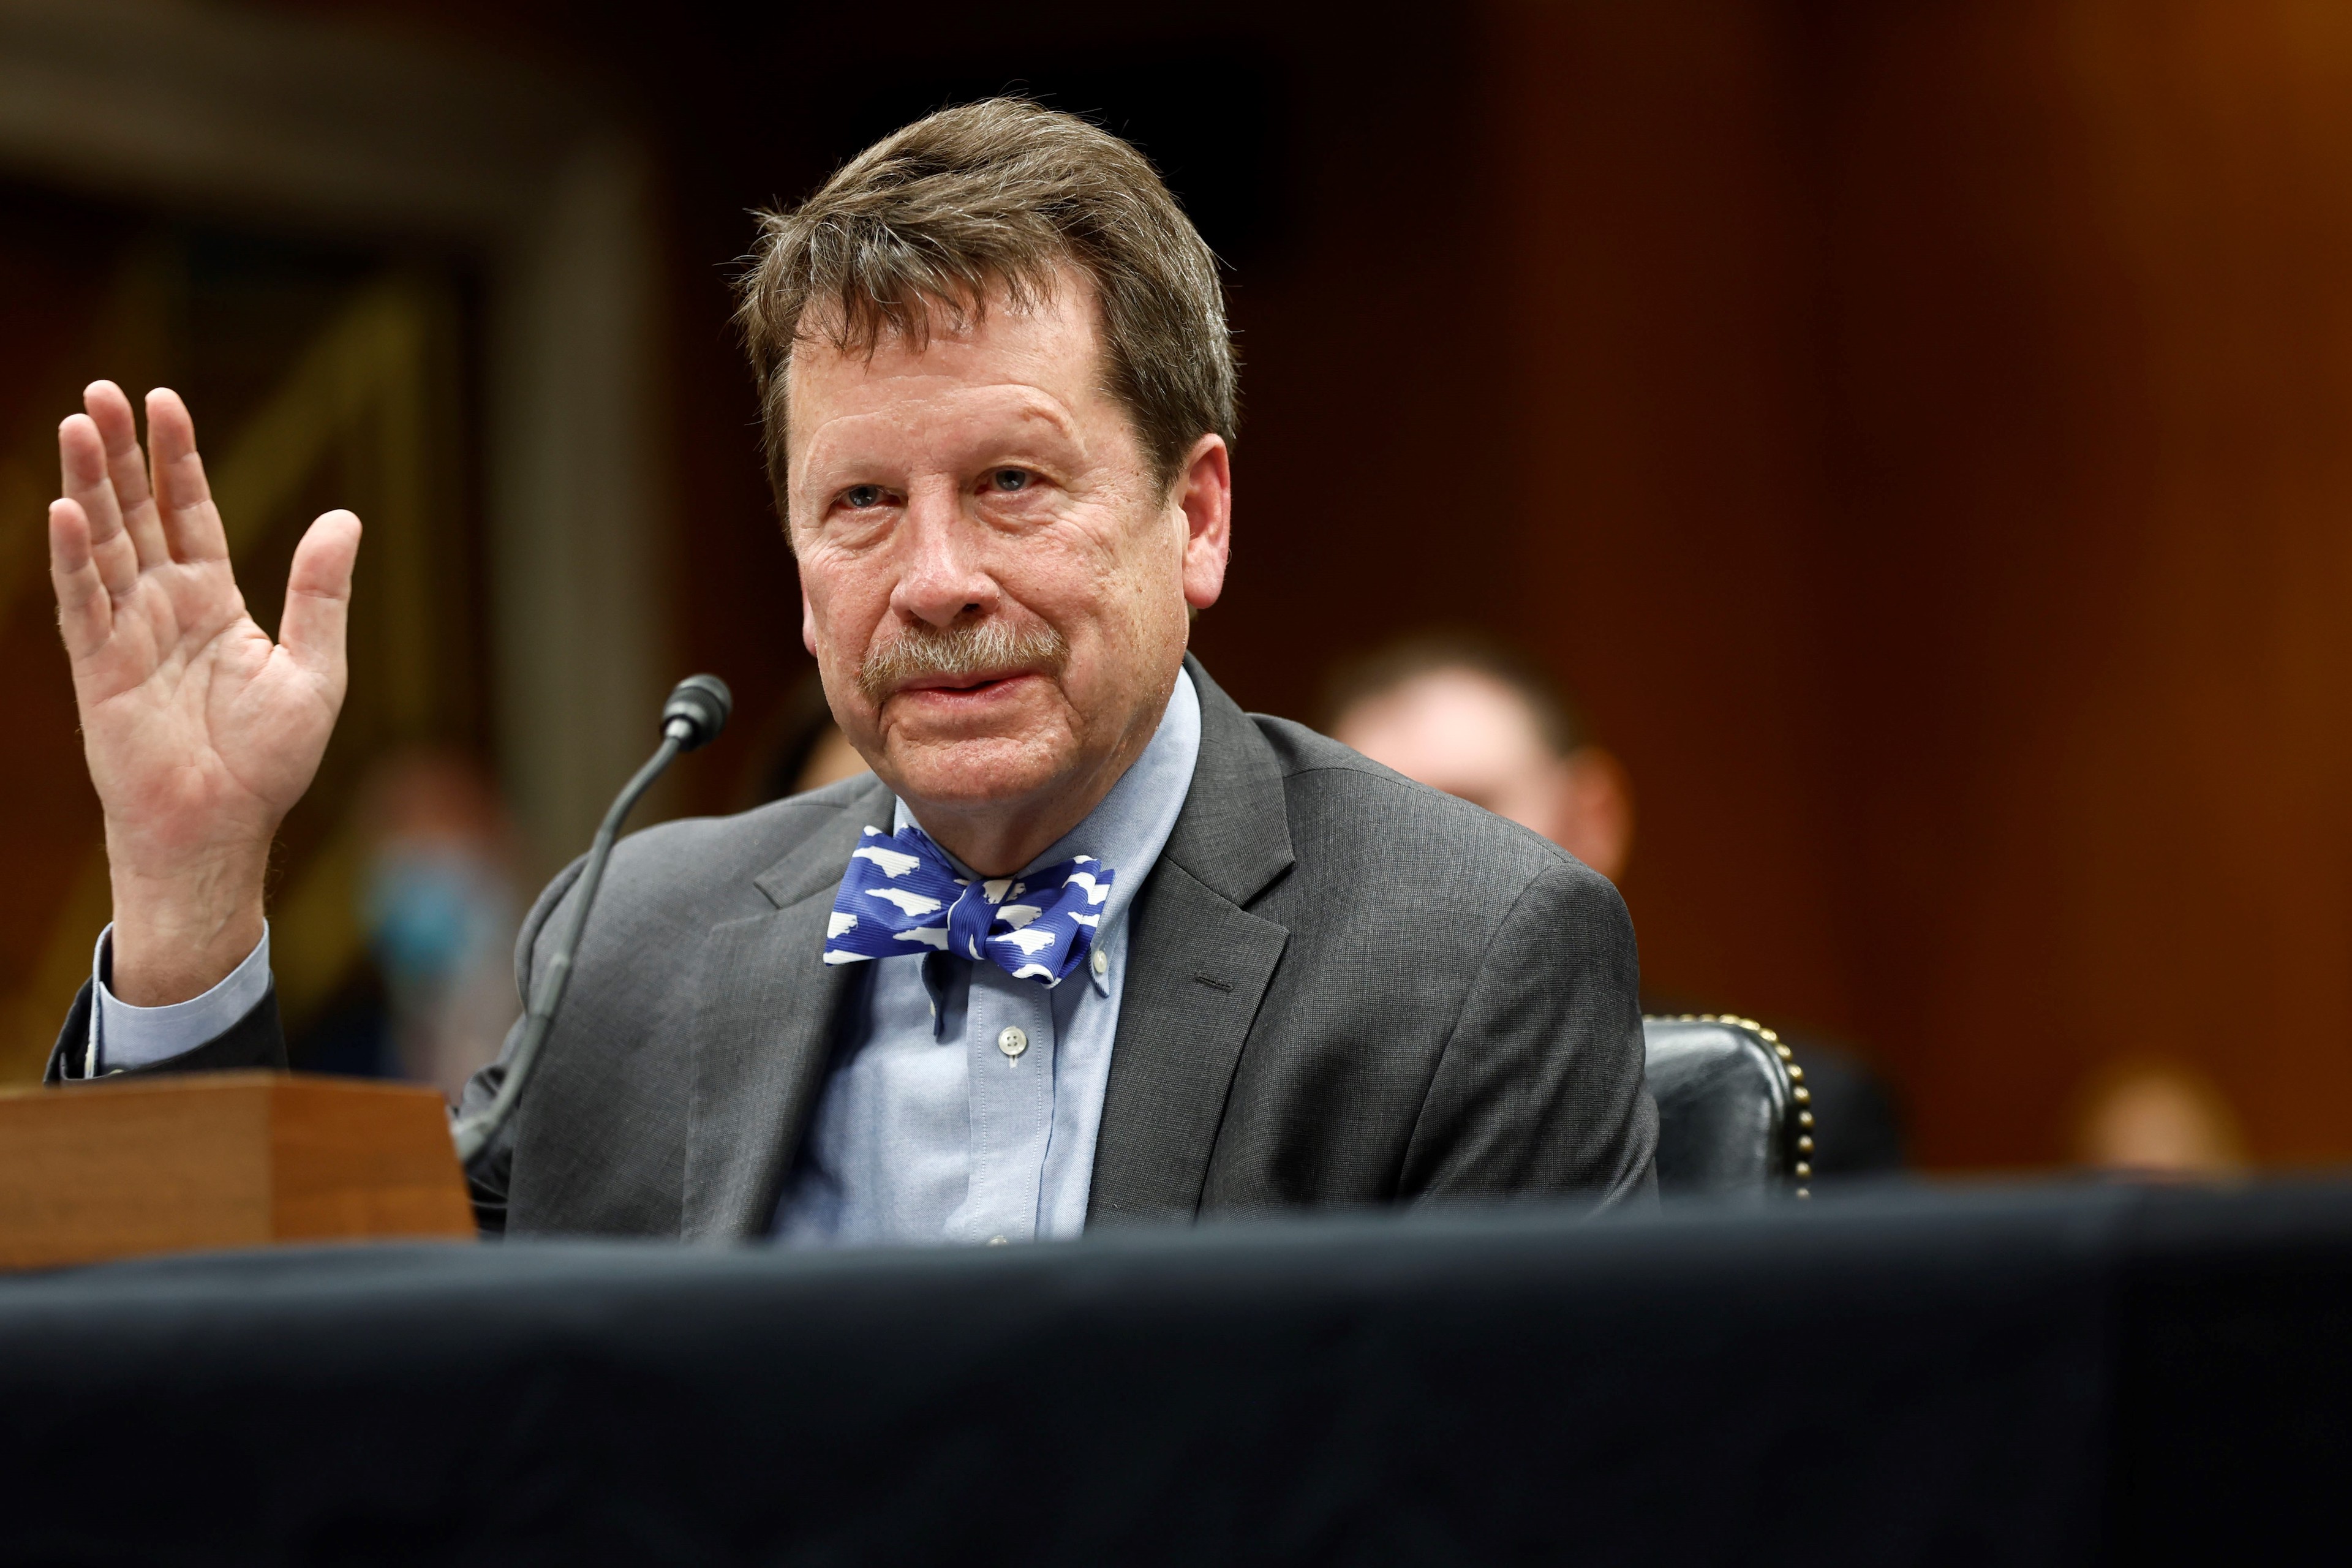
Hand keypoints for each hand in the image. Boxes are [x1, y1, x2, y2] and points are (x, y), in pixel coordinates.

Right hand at [49, 382, 360, 1005]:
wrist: (224, 827)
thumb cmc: (268, 762)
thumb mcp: (315, 668)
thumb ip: (322, 594)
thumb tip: (345, 518)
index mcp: (214, 602)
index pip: (190, 514)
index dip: (176, 460)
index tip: (163, 402)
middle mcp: (165, 607)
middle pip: (136, 514)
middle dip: (121, 453)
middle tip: (102, 390)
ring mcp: (127, 633)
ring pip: (101, 544)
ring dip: (88, 485)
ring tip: (77, 423)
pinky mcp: (99, 667)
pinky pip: (82, 602)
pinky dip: (71, 556)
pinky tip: (63, 508)